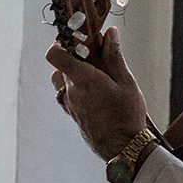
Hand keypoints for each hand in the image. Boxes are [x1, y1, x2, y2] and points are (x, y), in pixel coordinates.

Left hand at [47, 26, 148, 160]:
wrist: (124, 149)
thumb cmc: (127, 116)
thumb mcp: (126, 82)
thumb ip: (115, 56)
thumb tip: (109, 33)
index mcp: (84, 79)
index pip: (55, 54)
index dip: (61, 42)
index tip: (78, 38)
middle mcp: (72, 92)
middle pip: (62, 64)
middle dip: (76, 56)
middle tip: (98, 56)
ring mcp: (70, 105)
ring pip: (61, 80)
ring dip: (72, 72)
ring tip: (94, 74)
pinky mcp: (73, 115)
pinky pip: (65, 95)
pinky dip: (73, 87)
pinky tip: (92, 90)